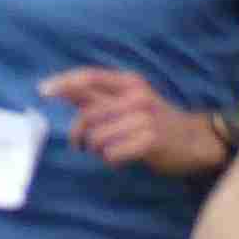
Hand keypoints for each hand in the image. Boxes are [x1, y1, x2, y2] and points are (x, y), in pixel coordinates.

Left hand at [39, 68, 218, 174]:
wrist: (195, 140)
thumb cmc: (155, 121)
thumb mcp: (129, 100)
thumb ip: (98, 96)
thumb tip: (61, 89)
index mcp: (129, 82)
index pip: (89, 77)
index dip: (63, 83)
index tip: (42, 92)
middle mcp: (136, 96)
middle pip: (88, 114)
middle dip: (78, 134)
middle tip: (80, 144)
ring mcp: (144, 118)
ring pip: (97, 137)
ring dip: (97, 150)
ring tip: (109, 150)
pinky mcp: (150, 141)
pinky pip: (112, 154)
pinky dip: (111, 160)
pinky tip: (121, 158)